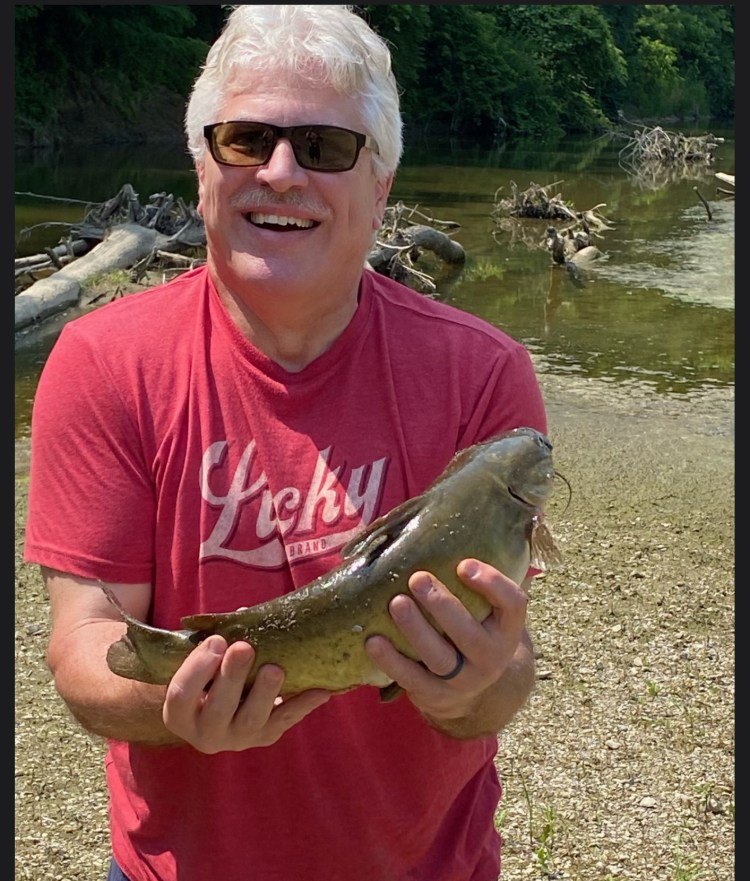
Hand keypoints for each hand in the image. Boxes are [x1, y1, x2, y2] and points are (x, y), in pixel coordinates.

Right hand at [162, 636, 331, 752]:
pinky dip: (303, 705)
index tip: (217, 640)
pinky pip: (284, 722)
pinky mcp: (264, 737)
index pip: (181, 694)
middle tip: (244, 647)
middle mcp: (205, 733)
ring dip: (265, 694)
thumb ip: (215, 642)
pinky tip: (321, 690)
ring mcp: (236, 739)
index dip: (197, 667)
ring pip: (251, 721)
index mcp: (179, 713)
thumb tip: (244, 615)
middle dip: (232, 677)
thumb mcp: (199, 661)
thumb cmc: (207, 673)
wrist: (218, 708)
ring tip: (275, 669)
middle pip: (218, 709)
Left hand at [364, 559, 528, 721]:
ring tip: (395, 603)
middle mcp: (491, 657)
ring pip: (440, 658)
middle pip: (470, 634)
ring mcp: (463, 680)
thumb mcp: (496, 609)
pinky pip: (412, 680)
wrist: (478, 693)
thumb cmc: (479, 629)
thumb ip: (500, 570)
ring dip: (415, 630)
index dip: (492, 585)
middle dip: (443, 606)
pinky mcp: (435, 696)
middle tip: (417, 578)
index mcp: (508, 629)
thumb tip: (529, 510)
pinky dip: (391, 661)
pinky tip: (372, 640)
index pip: (513, 606)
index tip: (465, 564)